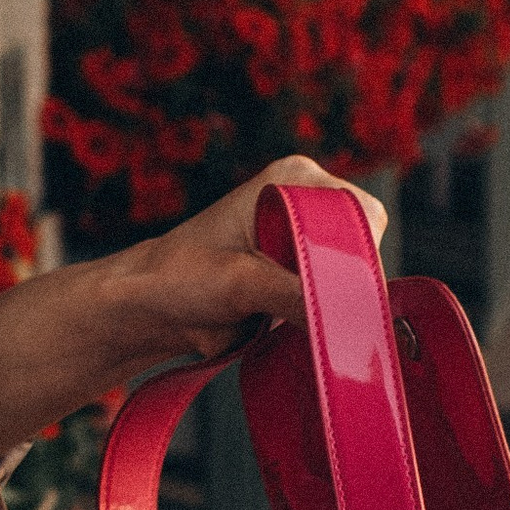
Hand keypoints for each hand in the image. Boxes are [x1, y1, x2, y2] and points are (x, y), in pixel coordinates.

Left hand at [0, 158, 386, 459]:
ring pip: (354, 281)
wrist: (145, 309)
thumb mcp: (240, 283)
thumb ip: (296, 293)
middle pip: (364, 250)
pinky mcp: (300, 277)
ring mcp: (304, 241)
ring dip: (332, 310)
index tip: (329, 294)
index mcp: (294, 177)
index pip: (361, 214)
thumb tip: (345, 317)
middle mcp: (306, 201)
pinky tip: (293, 331)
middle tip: (302, 312)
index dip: (355, 259)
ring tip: (287, 320)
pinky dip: (324, 322)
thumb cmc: (176, 278)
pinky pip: (336, 302)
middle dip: (344, 287)